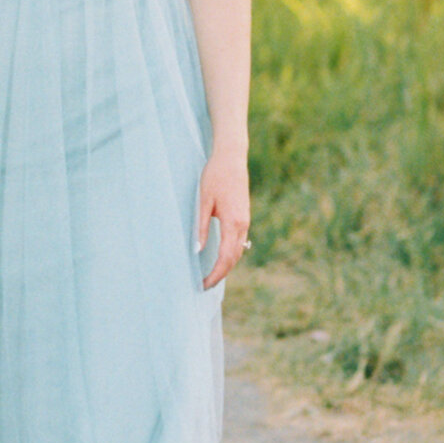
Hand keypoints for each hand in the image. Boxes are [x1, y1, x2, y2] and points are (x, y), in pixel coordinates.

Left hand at [196, 149, 249, 291]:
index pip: (226, 258)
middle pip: (234, 258)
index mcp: (233, 223)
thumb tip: (197, 250)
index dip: (215, 274)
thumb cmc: (214, 176)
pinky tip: (221, 257)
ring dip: (227, 265)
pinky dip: (231, 254)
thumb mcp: (203, 201)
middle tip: (204, 284)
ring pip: (238, 251)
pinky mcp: (244, 216)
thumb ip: (201, 226)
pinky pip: (239, 242)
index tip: (203, 284)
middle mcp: (243, 225)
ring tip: (211, 275)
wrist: (232, 157)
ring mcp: (245, 221)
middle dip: (220, 274)